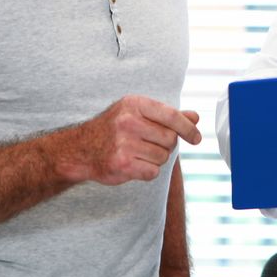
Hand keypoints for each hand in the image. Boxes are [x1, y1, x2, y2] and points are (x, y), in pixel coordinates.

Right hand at [64, 95, 200, 185]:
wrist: (80, 149)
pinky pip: (153, 172)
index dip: (188, 128)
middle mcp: (128, 122)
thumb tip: (195, 117)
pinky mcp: (122, 165)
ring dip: (156, 159)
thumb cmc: (113, 129)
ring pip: (163, 157)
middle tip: (150, 144)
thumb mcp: (137, 113)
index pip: (171, 115)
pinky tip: (134, 164)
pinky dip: (148, 171)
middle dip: (166, 145)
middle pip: (170, 139)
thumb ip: (167, 116)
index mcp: (134, 104)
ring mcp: (124, 144)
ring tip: (139, 153)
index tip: (197, 138)